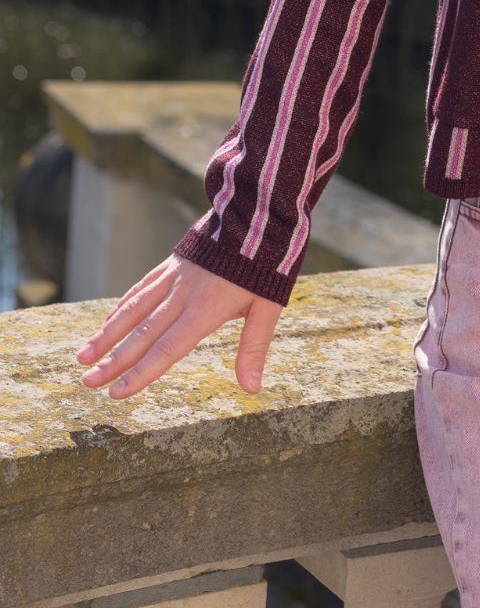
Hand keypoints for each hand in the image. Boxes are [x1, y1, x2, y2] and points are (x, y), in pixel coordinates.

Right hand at [75, 256, 282, 400]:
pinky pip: (141, 287)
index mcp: (206, 310)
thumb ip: (254, 348)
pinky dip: (122, 306)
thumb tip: (252, 390)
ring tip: (83, 357)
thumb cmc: (269, 266)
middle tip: (86, 382)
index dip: (141, 373)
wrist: (260, 214)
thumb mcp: (269, 307)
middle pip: (142, 333)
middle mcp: (183, 295)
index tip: (116, 393)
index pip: (167, 348)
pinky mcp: (172, 263)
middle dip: (113, 361)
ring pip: (133, 308)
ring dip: (106, 334)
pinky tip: (108, 321)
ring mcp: (174, 277)